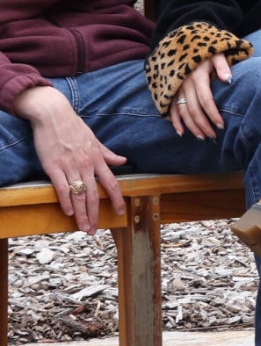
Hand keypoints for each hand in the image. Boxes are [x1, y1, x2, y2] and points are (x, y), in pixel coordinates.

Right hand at [16, 85, 125, 229]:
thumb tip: (123, 161)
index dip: (117, 199)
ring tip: (83, 228)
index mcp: (98, 159)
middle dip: (95, 214)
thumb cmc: (74, 127)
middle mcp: (86, 165)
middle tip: (95, 231)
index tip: (121, 213)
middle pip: (94, 194)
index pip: (112, 183)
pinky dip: (65, 200)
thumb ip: (108, 153)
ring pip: (79, 194)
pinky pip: (61, 186)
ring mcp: (69, 166)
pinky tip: (68, 212)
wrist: (54, 115)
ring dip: (81, 214)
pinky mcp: (53, 166)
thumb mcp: (95, 139)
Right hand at [171, 53, 233, 138]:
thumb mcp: (216, 53)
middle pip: (193, 109)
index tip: (221, 125)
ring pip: (182, 111)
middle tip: (213, 136)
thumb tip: (229, 80)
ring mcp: (175, 88)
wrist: (182, 40)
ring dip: (191, 126)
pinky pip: (170, 108)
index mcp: (197, 76)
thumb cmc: (205, 48)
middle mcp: (184, 83)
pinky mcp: (170, 90)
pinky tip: (181, 132)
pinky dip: (174, 121)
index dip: (213, 114)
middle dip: (203, 125)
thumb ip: (223, 66)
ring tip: (202, 137)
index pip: (206, 100)